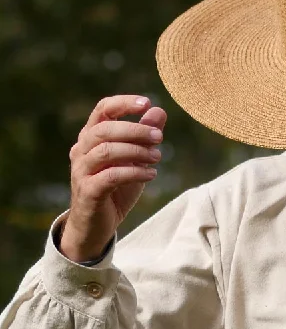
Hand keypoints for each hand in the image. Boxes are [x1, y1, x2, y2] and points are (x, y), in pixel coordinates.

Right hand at [63, 95, 166, 261]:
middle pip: (104, 130)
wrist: (97, 225)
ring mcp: (82, 171)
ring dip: (136, 151)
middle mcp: (82, 150)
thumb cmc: (115, 190)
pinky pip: (111, 176)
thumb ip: (145, 137)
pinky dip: (134, 172)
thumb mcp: (134, 161)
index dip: (123, 103)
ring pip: (106, 151)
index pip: (102, 110)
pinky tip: (151, 174)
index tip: (147, 102)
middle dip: (135, 130)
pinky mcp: (88, 191)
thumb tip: (159, 111)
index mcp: (91, 138)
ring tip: (158, 156)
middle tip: (160, 137)